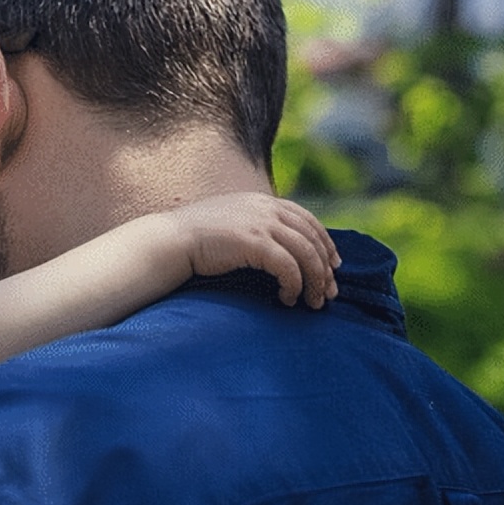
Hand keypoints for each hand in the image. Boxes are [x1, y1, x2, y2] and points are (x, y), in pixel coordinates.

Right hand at [166, 192, 339, 307]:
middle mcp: (266, 208)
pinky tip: (288, 299)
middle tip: (330, 293)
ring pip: (306, 254)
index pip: (307, 220)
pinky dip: (294, 285)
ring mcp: (261, 223)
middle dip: (325, 268)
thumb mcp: (231, 222)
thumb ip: (254, 226)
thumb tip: (274, 247)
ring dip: (315, 281)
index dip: (326, 243)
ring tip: (314, 302)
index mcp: (263, 201)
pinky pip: (288, 267)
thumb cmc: (195, 238)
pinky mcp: (254, 242)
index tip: (333, 265)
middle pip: (312, 238)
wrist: (171, 240)